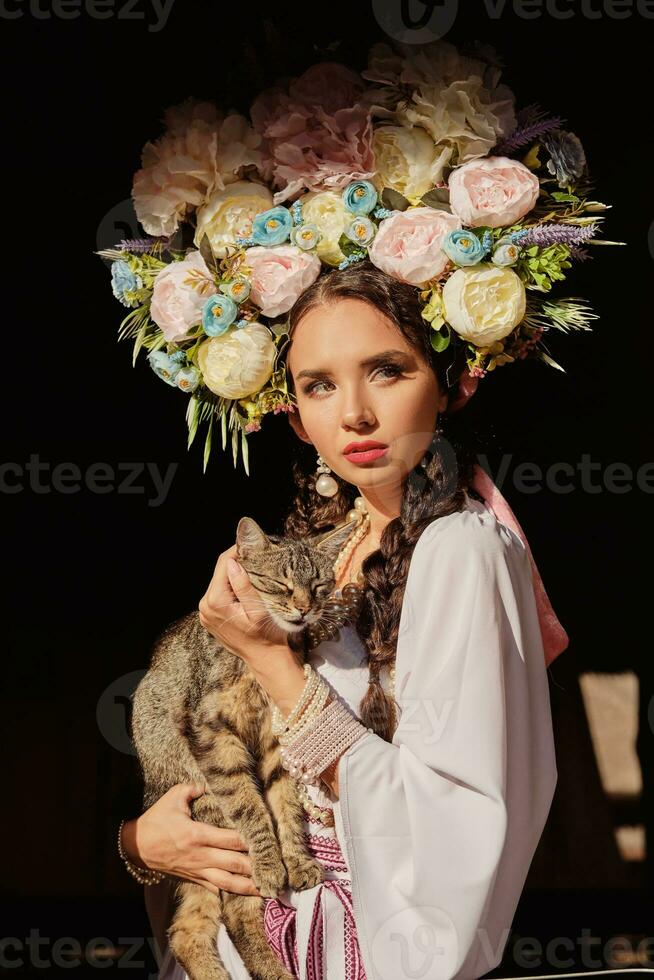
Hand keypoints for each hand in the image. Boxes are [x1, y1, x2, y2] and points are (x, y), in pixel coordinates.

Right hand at [122, 784, 262, 896]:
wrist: (136, 847)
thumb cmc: (156, 819)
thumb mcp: (173, 797)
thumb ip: (195, 788)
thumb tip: (213, 781)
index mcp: (197, 834)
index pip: (231, 839)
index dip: (251, 841)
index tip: (269, 841)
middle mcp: (200, 855)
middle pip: (235, 863)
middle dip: (257, 866)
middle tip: (278, 868)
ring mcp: (197, 870)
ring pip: (228, 882)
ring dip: (249, 886)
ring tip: (269, 889)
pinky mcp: (194, 879)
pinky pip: (216, 889)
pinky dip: (232, 892)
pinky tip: (248, 895)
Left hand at [198, 543, 288, 662]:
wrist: (265, 659)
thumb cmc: (267, 635)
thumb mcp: (259, 609)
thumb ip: (243, 585)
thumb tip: (232, 562)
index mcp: (215, 602)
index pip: (223, 564)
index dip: (238, 550)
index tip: (253, 544)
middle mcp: (205, 607)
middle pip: (220, 572)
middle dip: (237, 562)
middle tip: (256, 557)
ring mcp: (205, 614)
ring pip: (219, 582)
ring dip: (234, 575)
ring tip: (254, 571)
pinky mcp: (209, 617)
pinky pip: (219, 594)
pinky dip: (231, 588)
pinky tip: (246, 589)